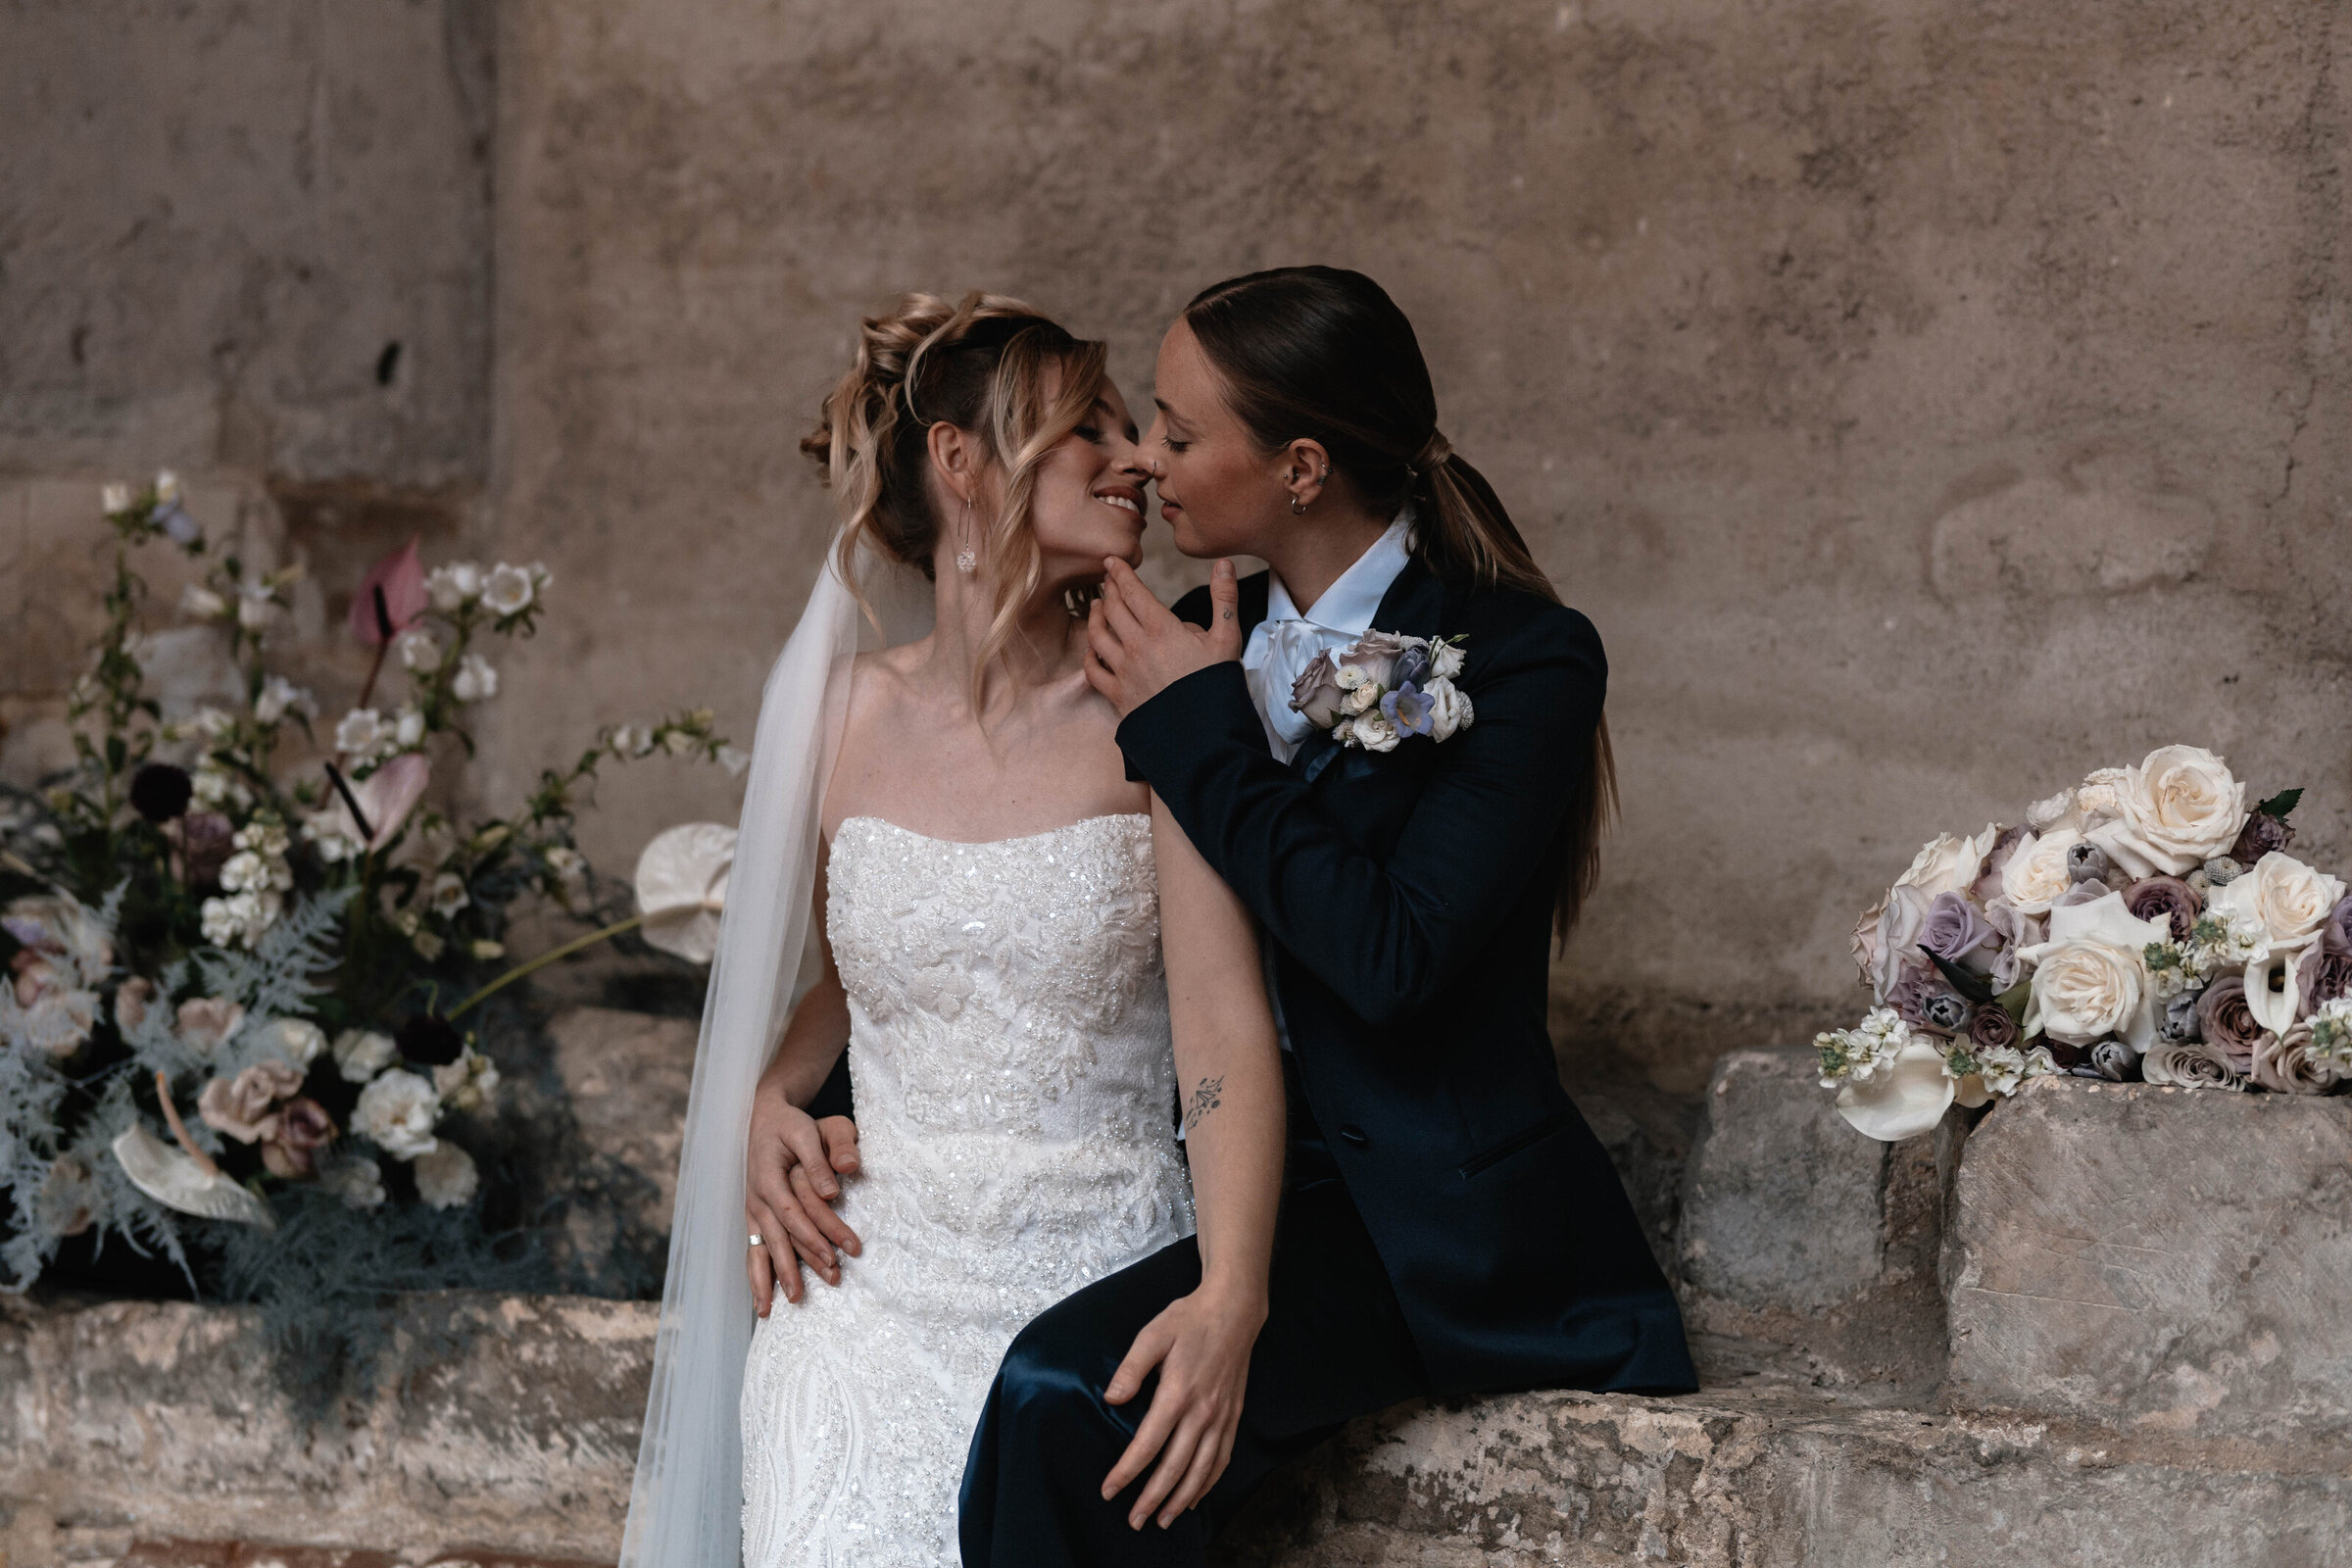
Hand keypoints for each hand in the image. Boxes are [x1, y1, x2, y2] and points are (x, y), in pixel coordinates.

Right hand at [745, 1076, 861, 1314]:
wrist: (765, 1118)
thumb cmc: (793, 1125)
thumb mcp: (809, 1129)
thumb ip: (823, 1155)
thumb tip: (837, 1185)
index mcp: (770, 1176)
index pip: (793, 1212)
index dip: (813, 1236)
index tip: (835, 1256)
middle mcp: (757, 1197)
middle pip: (778, 1237)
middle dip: (798, 1266)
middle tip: (826, 1285)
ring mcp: (752, 1209)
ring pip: (760, 1249)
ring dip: (770, 1279)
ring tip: (777, 1309)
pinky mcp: (754, 1217)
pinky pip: (753, 1250)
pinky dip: (756, 1276)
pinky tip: (760, 1302)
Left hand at [1085, 558, 1242, 717]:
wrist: (1204, 735)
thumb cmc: (1217, 685)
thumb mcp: (1228, 639)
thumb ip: (1224, 598)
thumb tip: (1224, 563)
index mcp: (1161, 629)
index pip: (1132, 591)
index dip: (1119, 572)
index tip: (1111, 561)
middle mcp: (1136, 646)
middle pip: (1112, 609)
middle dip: (1108, 589)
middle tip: (1107, 579)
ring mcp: (1124, 672)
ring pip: (1097, 636)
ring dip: (1094, 616)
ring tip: (1096, 606)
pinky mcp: (1118, 696)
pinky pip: (1093, 671)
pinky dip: (1089, 655)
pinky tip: (1091, 648)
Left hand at [1098, 1278, 1267, 1528]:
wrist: (1234, 1310)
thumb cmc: (1189, 1319)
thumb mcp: (1152, 1335)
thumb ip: (1131, 1369)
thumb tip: (1111, 1400)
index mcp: (1178, 1393)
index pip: (1147, 1445)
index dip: (1127, 1472)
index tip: (1109, 1491)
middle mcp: (1202, 1411)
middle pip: (1175, 1467)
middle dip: (1153, 1499)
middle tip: (1134, 1521)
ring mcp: (1222, 1416)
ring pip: (1202, 1470)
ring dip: (1182, 1499)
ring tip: (1164, 1520)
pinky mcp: (1234, 1416)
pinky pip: (1222, 1458)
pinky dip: (1209, 1483)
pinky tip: (1196, 1497)